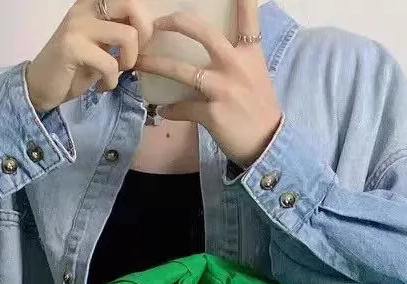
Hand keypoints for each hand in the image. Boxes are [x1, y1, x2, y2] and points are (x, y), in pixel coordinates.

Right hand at [26, 0, 154, 113]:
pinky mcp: (72, 46)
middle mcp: (86, 7)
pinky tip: (101, 86)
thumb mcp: (101, 46)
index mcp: (94, 4)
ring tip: (115, 72)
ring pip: (128, 35)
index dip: (144, 23)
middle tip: (132, 57)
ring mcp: (78, 25)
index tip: (137, 47)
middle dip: (144, 34)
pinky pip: (110, 63)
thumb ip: (119, 34)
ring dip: (128, 61)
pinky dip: (111, 81)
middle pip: (132, 4)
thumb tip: (148, 34)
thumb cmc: (74, 69)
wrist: (41, 86)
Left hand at [135, 0, 282, 168]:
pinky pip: (183, 108)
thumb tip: (211, 47)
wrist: (267, 144)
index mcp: (249, 52)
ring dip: (156, 65)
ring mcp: (222, 89)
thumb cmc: (259, 107)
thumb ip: (237, 56)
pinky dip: (171, 109)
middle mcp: (235, 65)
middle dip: (176, 23)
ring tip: (139, 63)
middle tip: (156, 24)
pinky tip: (163, 110)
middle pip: (203, 33)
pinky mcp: (212, 113)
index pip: (247, 16)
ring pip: (182, 70)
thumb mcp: (255, 73)